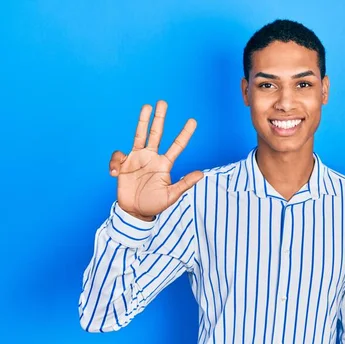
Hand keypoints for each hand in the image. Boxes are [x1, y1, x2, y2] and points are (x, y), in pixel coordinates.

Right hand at [108, 100, 203, 220]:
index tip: (193, 121)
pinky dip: (115, 161)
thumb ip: (184, 184)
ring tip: (146, 107)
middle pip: (156, 133)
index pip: (177, 146)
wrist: (135, 212)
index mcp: (164, 164)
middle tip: (162, 102)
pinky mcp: (123, 164)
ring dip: (143, 121)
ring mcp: (137, 159)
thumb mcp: (171, 196)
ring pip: (139, 135)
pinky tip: (114, 173)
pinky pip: (118, 156)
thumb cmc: (154, 204)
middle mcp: (151, 157)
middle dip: (160, 118)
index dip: (184, 134)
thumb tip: (201, 174)